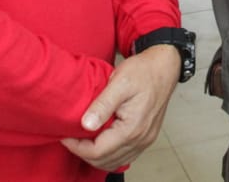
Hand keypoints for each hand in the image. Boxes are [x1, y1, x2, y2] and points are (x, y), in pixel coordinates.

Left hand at [61, 45, 180, 170]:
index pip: (97, 151)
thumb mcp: (119, 82)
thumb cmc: (143, 71)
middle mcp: (140, 139)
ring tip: (82, 139)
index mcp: (132, 128)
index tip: (64, 135)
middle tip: (70, 137)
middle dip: (83, 152)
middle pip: (104, 161)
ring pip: (114, 162)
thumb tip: (86, 125)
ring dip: (95, 156)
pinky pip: (124, 156)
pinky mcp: (146, 137)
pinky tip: (100, 140)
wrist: (164, 67)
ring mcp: (145, 140)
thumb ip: (102, 105)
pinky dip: (109, 154)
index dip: (76, 146)